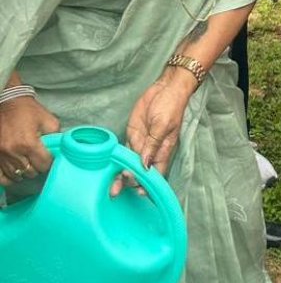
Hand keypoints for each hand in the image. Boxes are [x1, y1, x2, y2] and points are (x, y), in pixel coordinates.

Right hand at [0, 96, 59, 186]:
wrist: (6, 101)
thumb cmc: (27, 110)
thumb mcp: (48, 119)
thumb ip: (56, 135)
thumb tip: (60, 148)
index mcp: (29, 143)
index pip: (44, 165)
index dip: (49, 162)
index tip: (49, 158)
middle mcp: (14, 152)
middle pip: (31, 172)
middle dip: (37, 167)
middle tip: (39, 160)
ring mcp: (2, 156)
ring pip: (17, 175)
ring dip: (25, 172)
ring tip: (28, 164)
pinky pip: (2, 177)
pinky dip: (9, 178)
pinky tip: (15, 172)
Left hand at [122, 69, 195, 185]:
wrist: (165, 89)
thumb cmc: (170, 106)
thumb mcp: (162, 125)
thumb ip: (153, 145)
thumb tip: (145, 165)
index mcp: (162, 151)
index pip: (155, 173)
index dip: (147, 184)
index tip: (138, 193)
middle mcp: (150, 150)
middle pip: (139, 172)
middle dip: (129, 183)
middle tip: (115, 192)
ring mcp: (140, 143)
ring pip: (129, 163)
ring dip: (120, 175)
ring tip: (111, 187)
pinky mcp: (132, 134)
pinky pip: (124, 150)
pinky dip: (117, 160)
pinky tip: (109, 169)